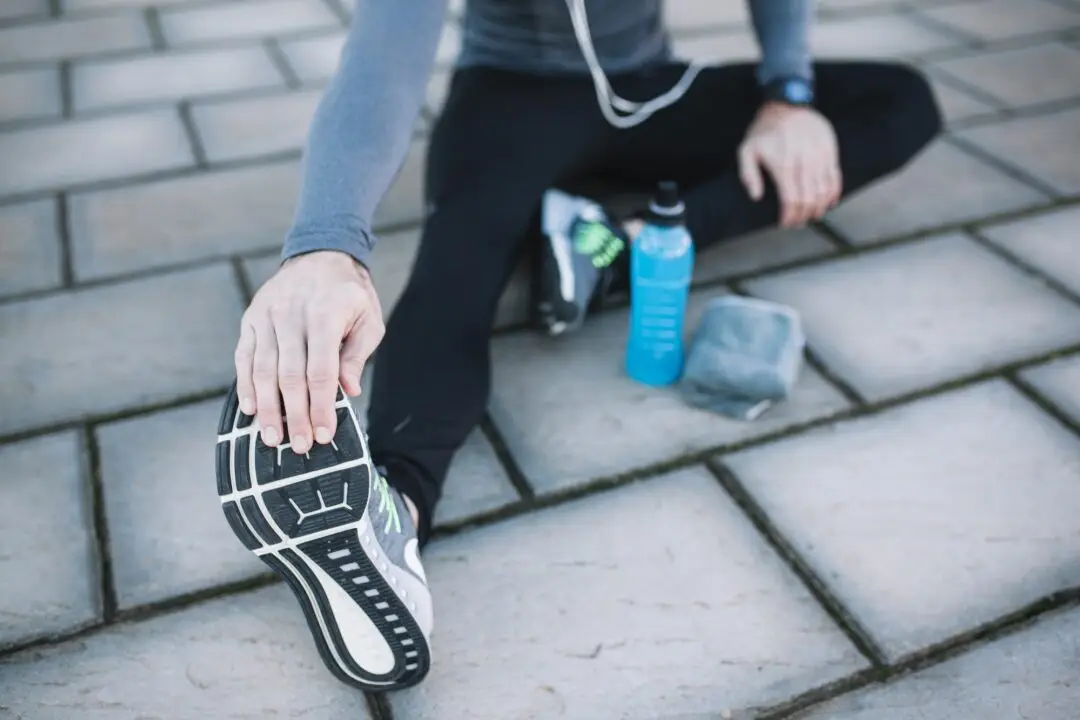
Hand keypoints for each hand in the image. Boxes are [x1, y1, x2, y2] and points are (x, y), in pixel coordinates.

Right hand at [234, 251, 383, 453]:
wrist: (320, 254)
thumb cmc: (349, 294)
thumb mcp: (368, 320)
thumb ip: (357, 355)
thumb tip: (348, 391)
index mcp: (326, 314)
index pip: (322, 370)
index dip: (322, 406)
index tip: (325, 434)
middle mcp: (292, 314)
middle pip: (290, 375)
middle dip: (295, 415)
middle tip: (300, 446)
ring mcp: (267, 316)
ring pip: (263, 370)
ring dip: (268, 408)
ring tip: (273, 438)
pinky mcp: (251, 319)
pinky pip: (245, 357)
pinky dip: (245, 385)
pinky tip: (251, 410)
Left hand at [737, 102, 841, 227]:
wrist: (787, 103)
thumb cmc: (764, 130)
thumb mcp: (746, 150)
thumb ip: (748, 175)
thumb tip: (756, 197)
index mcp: (783, 165)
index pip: (791, 200)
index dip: (789, 217)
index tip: (785, 223)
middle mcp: (803, 162)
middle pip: (809, 199)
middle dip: (804, 216)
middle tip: (798, 222)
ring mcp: (819, 156)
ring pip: (824, 191)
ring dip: (819, 208)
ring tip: (812, 215)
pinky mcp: (830, 150)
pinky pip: (836, 177)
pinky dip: (834, 193)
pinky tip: (828, 202)